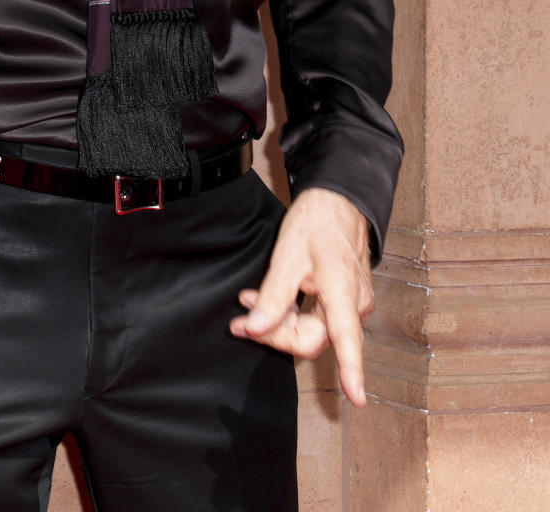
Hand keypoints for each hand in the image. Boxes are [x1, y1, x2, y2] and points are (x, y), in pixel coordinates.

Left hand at [228, 187, 373, 406]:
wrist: (338, 199)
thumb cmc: (317, 222)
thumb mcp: (287, 256)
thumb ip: (272, 297)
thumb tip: (255, 328)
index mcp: (343, 292)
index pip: (346, 339)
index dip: (351, 371)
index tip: (356, 398)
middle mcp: (354, 304)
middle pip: (313, 338)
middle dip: (276, 333)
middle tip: (240, 321)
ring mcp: (352, 303)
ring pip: (313, 330)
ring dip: (281, 322)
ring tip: (247, 304)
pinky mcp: (346, 300)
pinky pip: (318, 319)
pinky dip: (292, 314)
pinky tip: (269, 301)